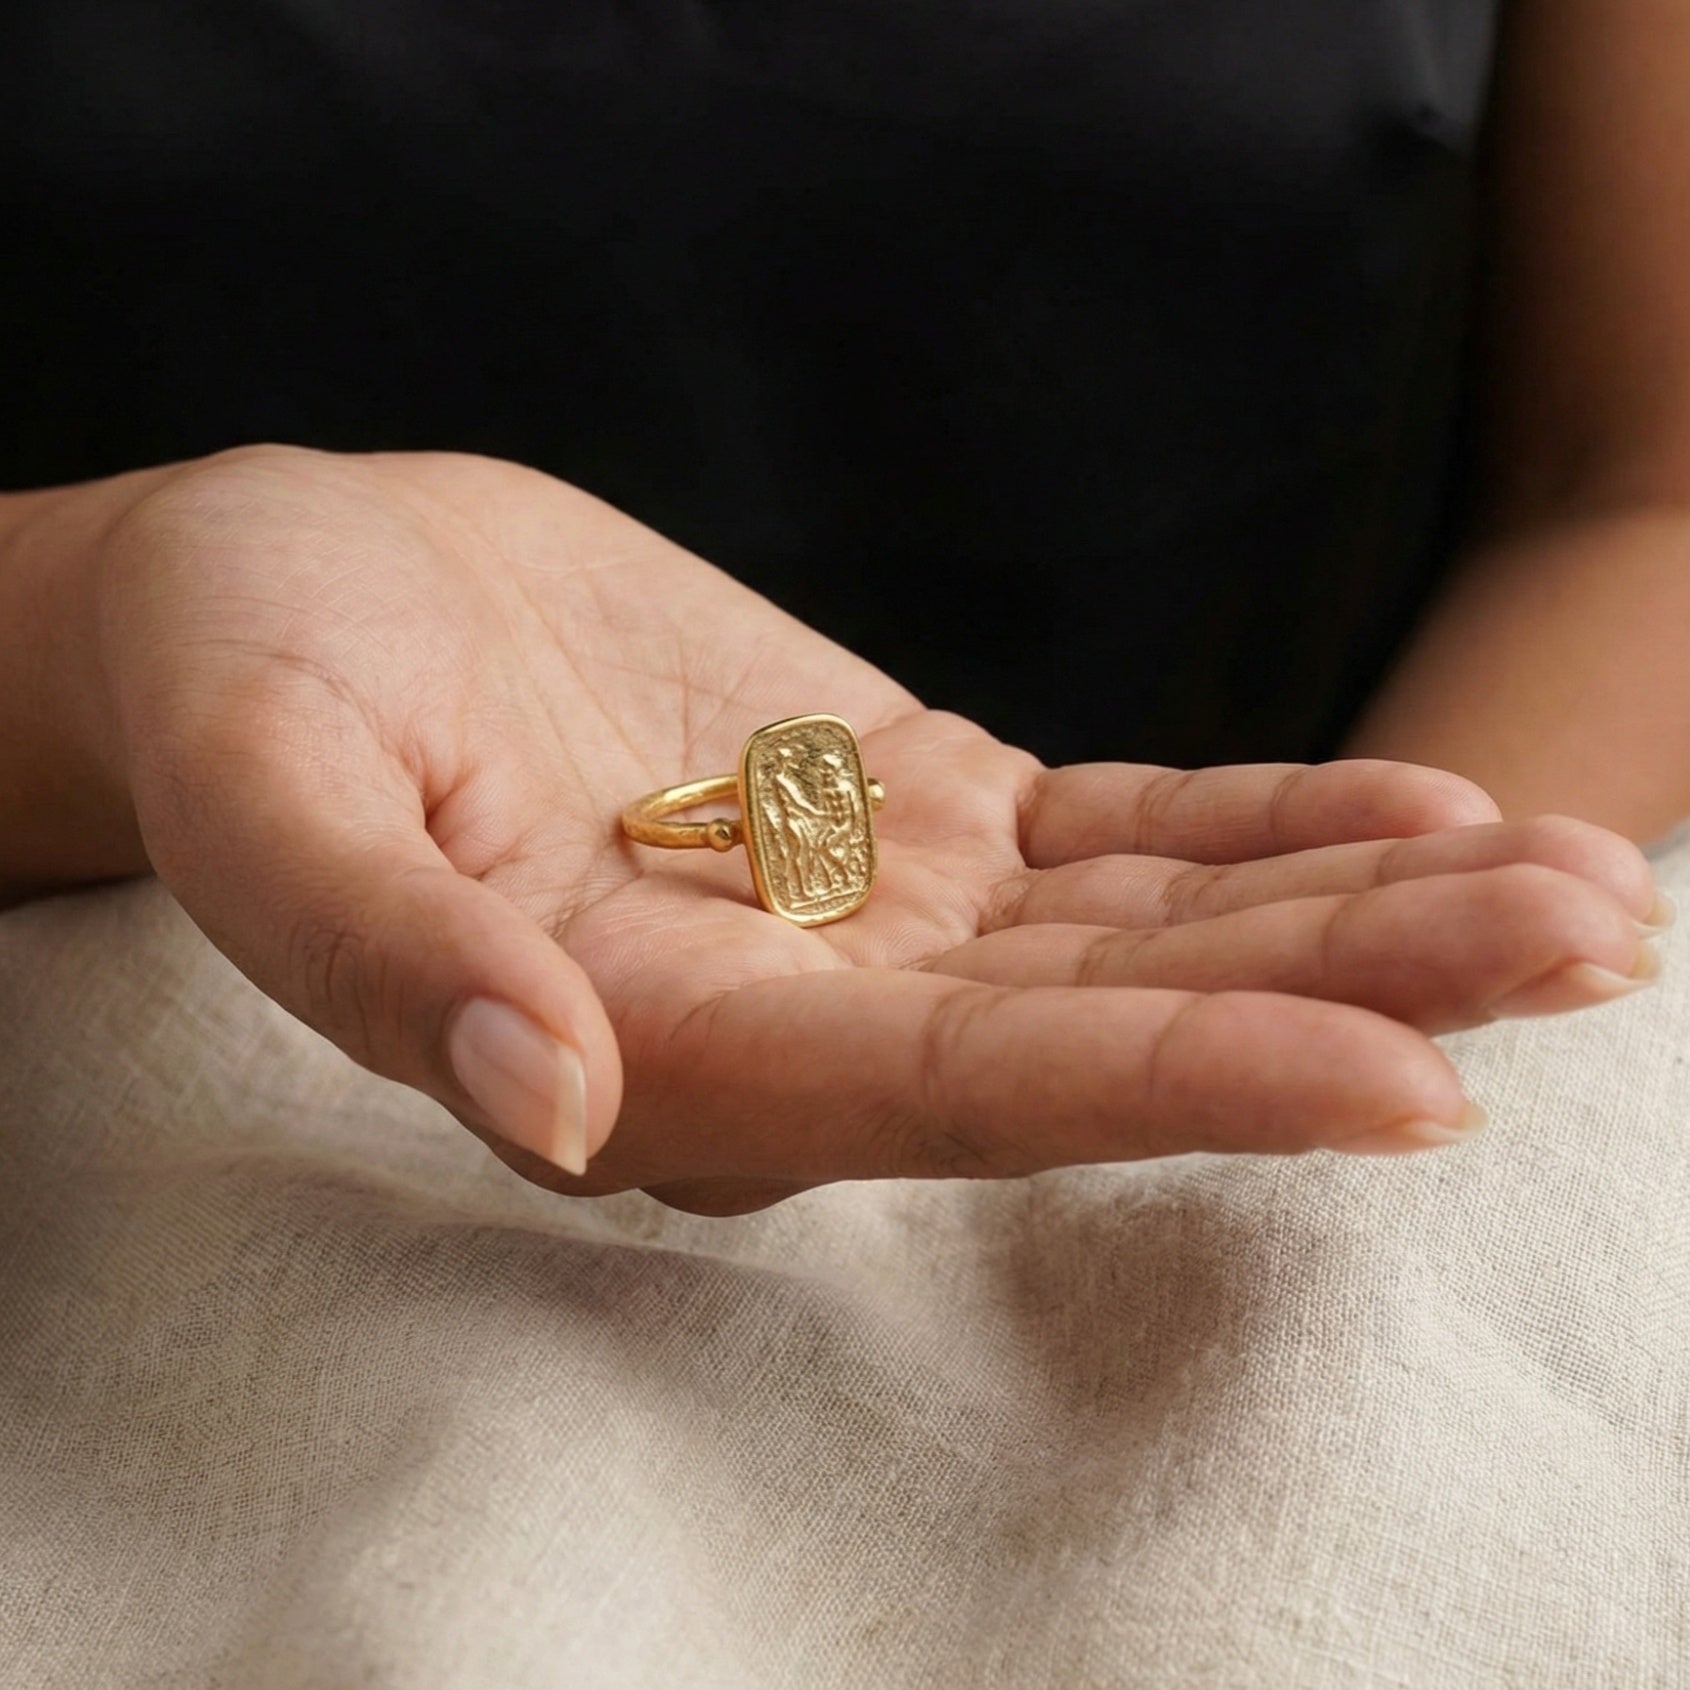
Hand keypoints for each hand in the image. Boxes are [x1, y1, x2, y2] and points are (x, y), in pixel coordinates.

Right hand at [75, 446, 1662, 1212]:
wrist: (288, 599)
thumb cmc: (243, 686)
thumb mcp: (259, 790)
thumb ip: (382, 949)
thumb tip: (541, 1098)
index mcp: (663, 1054)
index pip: (960, 1101)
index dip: (1179, 1093)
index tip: (1409, 1086)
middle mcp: (800, 1015)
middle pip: (1114, 1031)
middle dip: (1353, 997)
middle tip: (1592, 943)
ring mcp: (868, 912)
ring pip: (1150, 938)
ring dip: (1359, 918)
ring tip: (1583, 894)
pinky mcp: (895, 805)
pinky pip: (1113, 839)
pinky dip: (1262, 836)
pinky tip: (1419, 818)